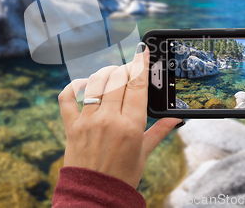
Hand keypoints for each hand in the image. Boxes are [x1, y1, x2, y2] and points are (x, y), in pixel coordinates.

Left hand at [58, 43, 182, 187]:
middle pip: (117, 79)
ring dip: (105, 72)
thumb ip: (160, 131)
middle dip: (125, 68)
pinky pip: (67, 98)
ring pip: (96, 83)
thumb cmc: (123, 176)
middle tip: (129, 69)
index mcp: (131, 126)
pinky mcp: (70, 126)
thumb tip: (177, 119)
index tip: (144, 51)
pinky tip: (83, 84)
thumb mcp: (144, 153)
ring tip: (112, 74)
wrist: (94, 196)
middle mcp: (109, 119)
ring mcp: (88, 121)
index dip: (141, 64)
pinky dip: (73, 86)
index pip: (138, 85)